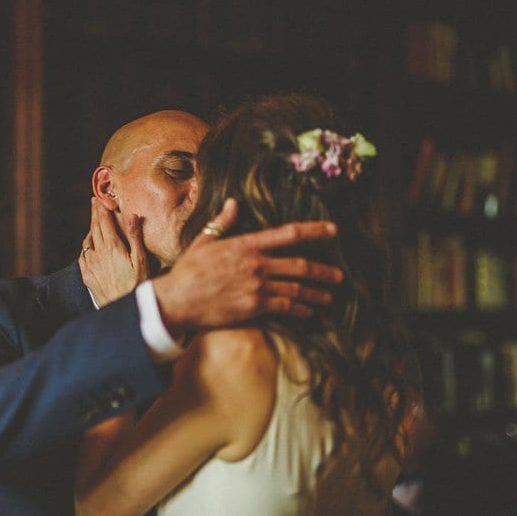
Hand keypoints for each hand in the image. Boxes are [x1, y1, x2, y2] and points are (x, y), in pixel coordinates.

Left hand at [79, 197, 149, 306]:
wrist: (122, 308)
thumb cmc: (137, 285)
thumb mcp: (142, 261)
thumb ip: (136, 237)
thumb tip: (132, 216)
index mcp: (112, 247)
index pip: (104, 222)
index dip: (101, 209)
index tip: (98, 199)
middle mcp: (98, 253)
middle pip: (94, 228)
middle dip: (94, 214)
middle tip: (93, 203)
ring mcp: (91, 265)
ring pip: (87, 241)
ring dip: (90, 229)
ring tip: (93, 223)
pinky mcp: (87, 276)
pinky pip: (83, 256)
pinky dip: (86, 246)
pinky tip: (89, 246)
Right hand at [152, 198, 343, 339]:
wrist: (177, 300)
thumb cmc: (188, 271)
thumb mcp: (204, 241)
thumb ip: (223, 222)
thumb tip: (234, 203)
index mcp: (246, 244)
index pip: (289, 234)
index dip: (315, 231)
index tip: (333, 230)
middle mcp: (257, 264)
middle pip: (301, 265)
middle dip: (324, 271)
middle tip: (339, 276)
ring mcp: (257, 286)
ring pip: (297, 288)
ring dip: (317, 293)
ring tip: (328, 297)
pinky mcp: (255, 307)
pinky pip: (286, 307)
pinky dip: (301, 310)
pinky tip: (309, 312)